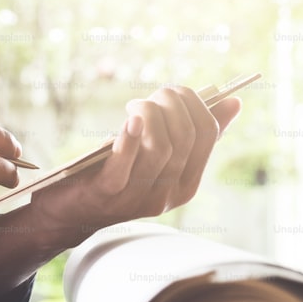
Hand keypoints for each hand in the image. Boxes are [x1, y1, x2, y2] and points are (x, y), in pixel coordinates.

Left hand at [30, 86, 242, 243]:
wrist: (69, 210)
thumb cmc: (114, 173)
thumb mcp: (155, 155)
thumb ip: (190, 135)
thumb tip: (233, 102)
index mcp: (186, 185)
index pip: (207, 135)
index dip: (196, 103)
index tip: (175, 91)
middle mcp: (167, 196)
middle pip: (185, 137)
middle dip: (171, 104)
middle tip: (152, 96)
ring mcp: (138, 198)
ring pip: (160, 148)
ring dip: (150, 114)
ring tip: (135, 105)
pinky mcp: (107, 195)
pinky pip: (125, 166)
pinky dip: (130, 139)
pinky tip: (132, 119)